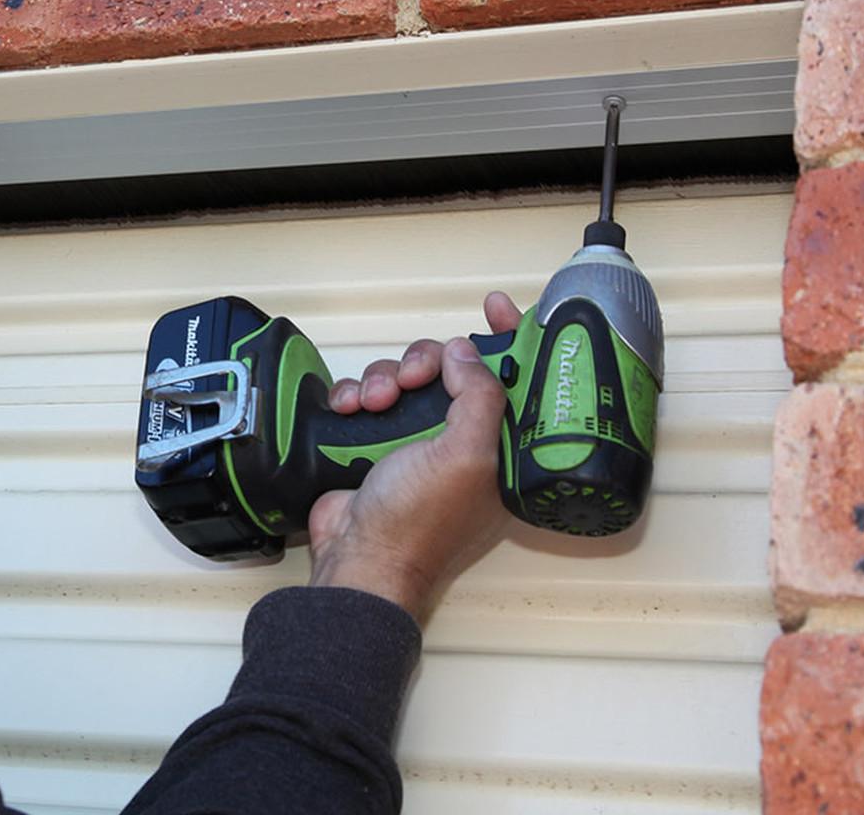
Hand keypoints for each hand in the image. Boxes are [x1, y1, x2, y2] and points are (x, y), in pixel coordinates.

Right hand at [306, 292, 521, 625]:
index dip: (508, 337)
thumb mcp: (466, 455)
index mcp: (497, 448)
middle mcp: (460, 441)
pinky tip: (349, 409)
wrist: (359, 558)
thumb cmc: (420, 520)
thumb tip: (464, 351)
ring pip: (405, 378)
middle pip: (450, 369)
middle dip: (425, 364)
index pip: (514, 379)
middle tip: (410, 381)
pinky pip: (369, 396)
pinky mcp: (376, 443)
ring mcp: (416, 442)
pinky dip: (355, 396)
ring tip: (371, 405)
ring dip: (383, 380)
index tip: (493, 305)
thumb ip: (476, 395)